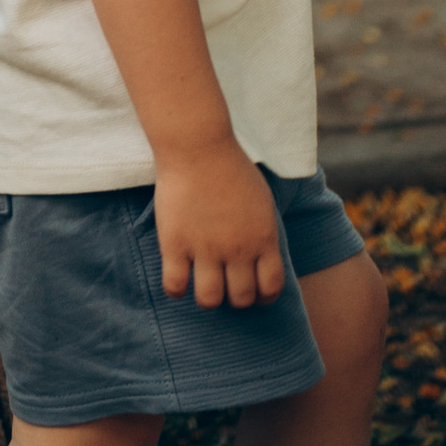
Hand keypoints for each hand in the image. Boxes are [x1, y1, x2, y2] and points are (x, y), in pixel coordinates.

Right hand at [153, 142, 283, 306]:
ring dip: (209, 298)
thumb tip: (261, 256)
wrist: (197, 146)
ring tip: (203, 284)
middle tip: (227, 285)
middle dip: (236, 297)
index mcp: (263, 239)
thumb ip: (263, 232)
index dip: (264, 296)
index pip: (270, 287)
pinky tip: (178, 278)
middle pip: (241, 297)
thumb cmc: (230, 167)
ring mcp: (205, 248)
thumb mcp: (262, 202)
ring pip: (210, 299)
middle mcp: (237, 250)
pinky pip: (175, 285)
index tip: (255, 292)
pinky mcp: (175, 244)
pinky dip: (176, 290)